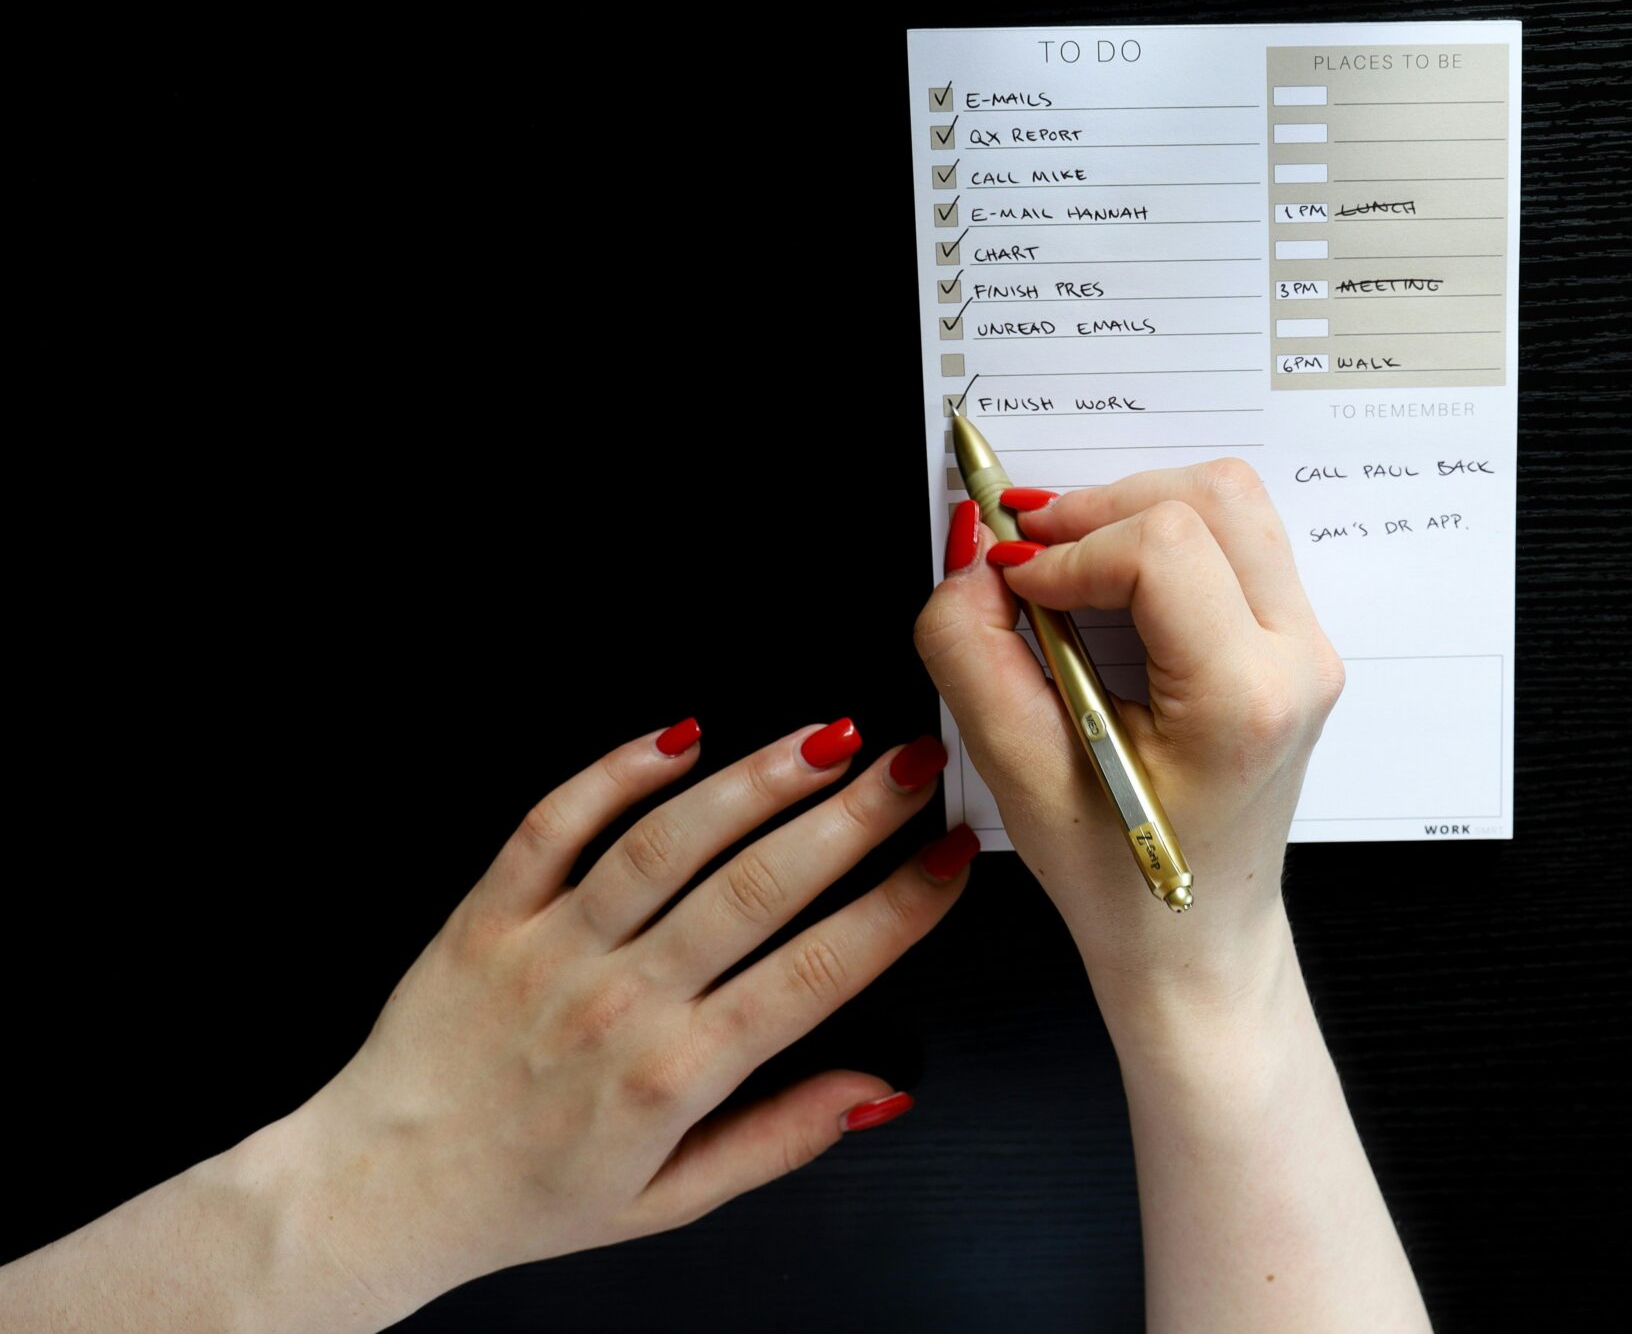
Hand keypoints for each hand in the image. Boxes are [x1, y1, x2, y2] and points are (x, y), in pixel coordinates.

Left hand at [264, 719, 972, 1319]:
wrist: (380, 1190)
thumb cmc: (524, 1196)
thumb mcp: (672, 1198)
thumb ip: (783, 1138)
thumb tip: (877, 1092)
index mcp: (674, 1073)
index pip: (816, 974)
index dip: (898, 908)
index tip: (950, 859)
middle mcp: (617, 1000)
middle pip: (757, 887)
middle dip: (854, 816)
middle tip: (914, 765)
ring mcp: (550, 947)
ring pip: (668, 841)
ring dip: (757, 779)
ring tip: (827, 738)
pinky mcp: (490, 912)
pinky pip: (555, 821)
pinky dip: (618, 770)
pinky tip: (680, 735)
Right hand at [913, 458, 1343, 1014]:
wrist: (1197, 944)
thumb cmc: (1120, 881)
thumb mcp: (1019, 776)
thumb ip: (974, 656)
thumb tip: (975, 565)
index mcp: (1244, 701)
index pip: (1163, 547)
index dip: (1070, 547)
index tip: (1016, 585)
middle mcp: (1297, 662)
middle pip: (1212, 495)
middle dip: (1105, 506)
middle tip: (1032, 553)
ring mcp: (1309, 648)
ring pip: (1233, 502)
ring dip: (1137, 511)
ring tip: (1066, 565)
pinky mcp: (1295, 642)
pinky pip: (1237, 541)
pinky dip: (1163, 537)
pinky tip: (1108, 587)